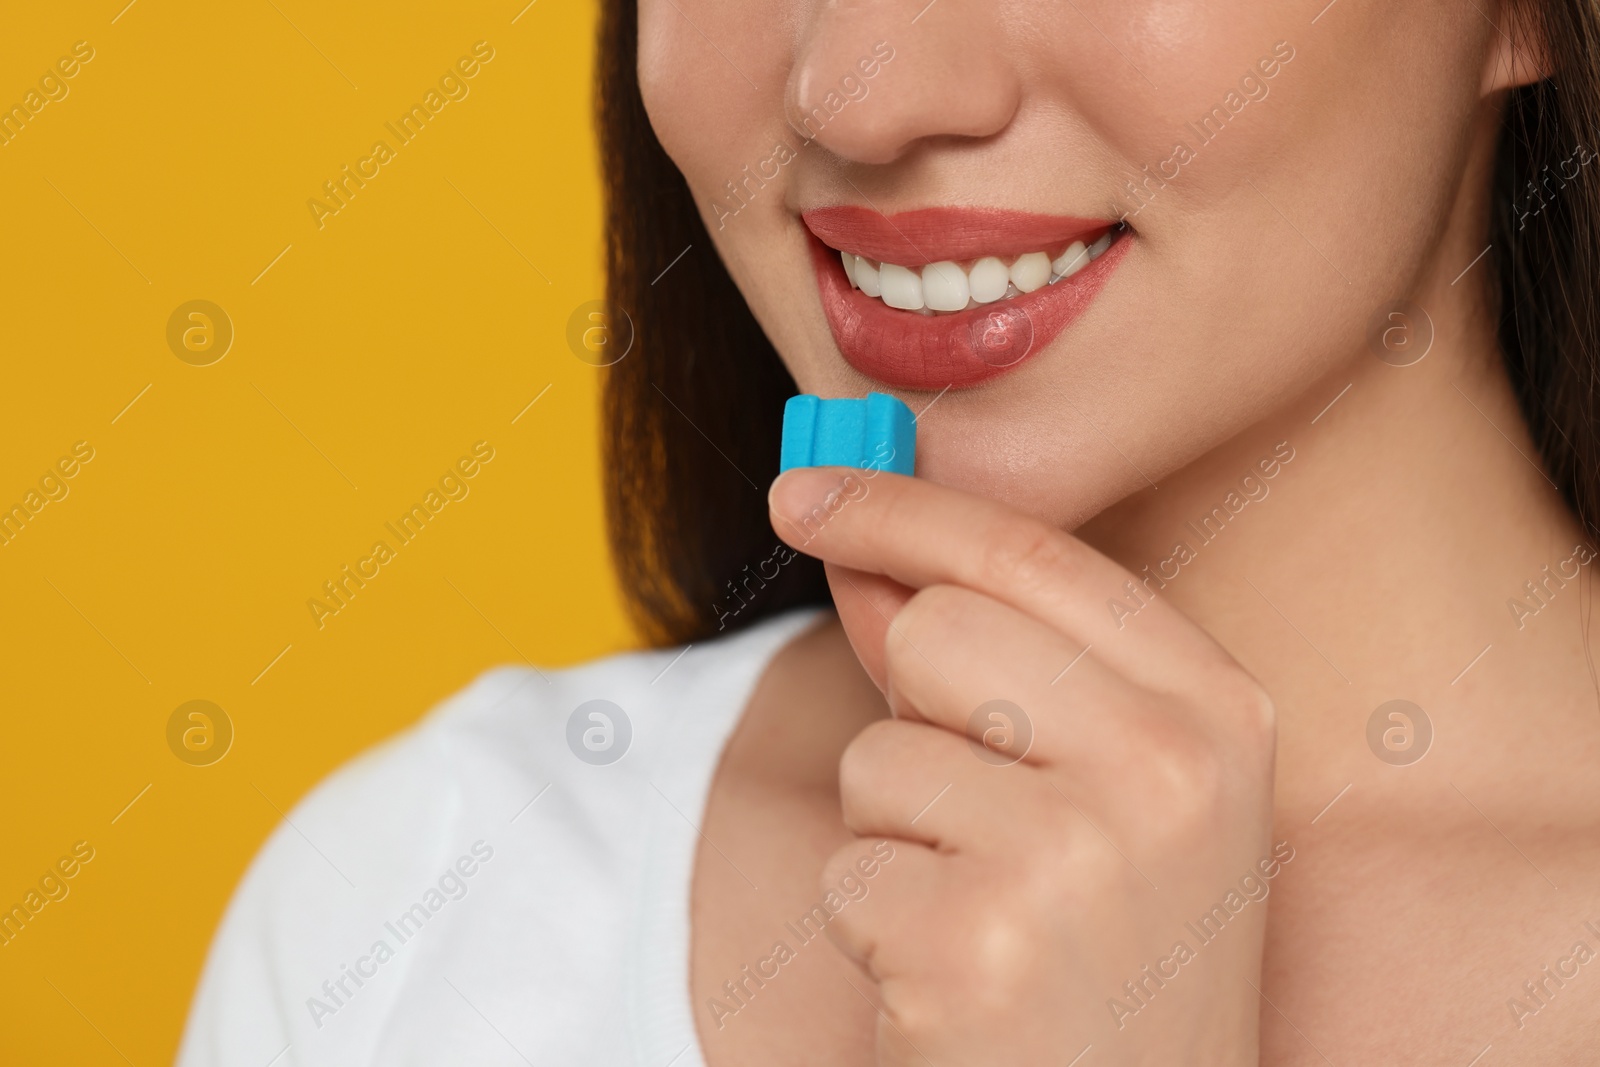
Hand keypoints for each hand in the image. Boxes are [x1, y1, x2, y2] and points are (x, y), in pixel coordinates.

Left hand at [769, 467, 1277, 1065]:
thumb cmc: (1111, 957)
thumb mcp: (1095, 791)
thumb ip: (983, 662)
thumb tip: (863, 550)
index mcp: (1216, 709)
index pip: (1030, 552)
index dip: (902, 510)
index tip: (805, 492)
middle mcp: (1169, 766)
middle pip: (935, 631)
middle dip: (914, 715)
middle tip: (979, 816)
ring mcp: (1079, 855)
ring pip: (876, 756)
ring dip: (897, 837)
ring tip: (987, 912)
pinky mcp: (978, 942)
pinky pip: (849, 869)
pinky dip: (877, 924)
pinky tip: (957, 977)